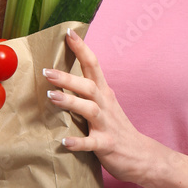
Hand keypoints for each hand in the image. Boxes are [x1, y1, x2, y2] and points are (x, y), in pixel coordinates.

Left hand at [43, 27, 146, 182]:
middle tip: (46, 71)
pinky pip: (92, 143)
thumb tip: (60, 76)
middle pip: (88, 86)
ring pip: (90, 109)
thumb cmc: (116, 128)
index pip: (93, 65)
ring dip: (70, 101)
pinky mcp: (107, 145)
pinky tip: (64, 142)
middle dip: (68, 77)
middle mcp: (105, 105)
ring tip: (50, 97)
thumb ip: (86, 92)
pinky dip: (78, 142)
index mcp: (104, 93)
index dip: (81, 49)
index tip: (68, 33)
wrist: (141, 155)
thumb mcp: (104, 105)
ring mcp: (107, 125)